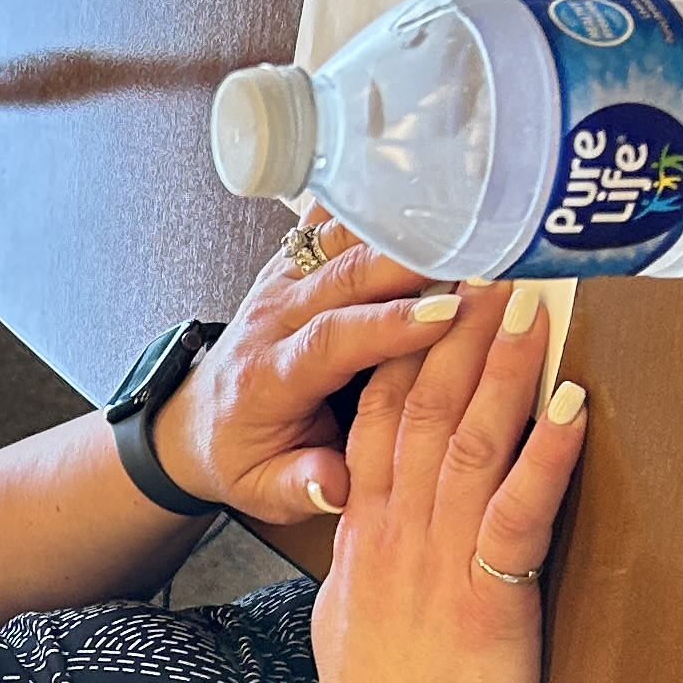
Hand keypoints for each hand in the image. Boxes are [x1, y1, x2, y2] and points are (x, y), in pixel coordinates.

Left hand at [151, 211, 470, 523]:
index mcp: (269, 377)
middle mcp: (273, 318)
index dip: (388, 323)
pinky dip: (375, 203)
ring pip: (342, 238)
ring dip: (403, 229)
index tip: (447, 312)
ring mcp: (281, 283)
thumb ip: (297, 487)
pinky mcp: (291, 263)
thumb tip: (333, 487)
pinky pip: (332, 220)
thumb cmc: (243, 457)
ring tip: (470, 220)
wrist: (199, 422)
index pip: (330, 339)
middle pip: (343, 275)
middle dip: (413, 263)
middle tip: (483, 256)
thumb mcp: (263, 492)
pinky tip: (425, 191)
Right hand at [306, 278, 588, 682]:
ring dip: (504, 368)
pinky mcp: (488, 599)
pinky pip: (518, 511)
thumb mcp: (351, 619)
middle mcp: (395, 535)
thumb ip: (366, 556)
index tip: (431, 289)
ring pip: (469, 443)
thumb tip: (368, 517)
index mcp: (365, 536)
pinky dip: (547, 454)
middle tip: (489, 261)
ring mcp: (439, 563)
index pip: (377, 416)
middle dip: (456, 331)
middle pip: (422, 409)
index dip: (406, 346)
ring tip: (531, 304)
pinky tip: (569, 403)